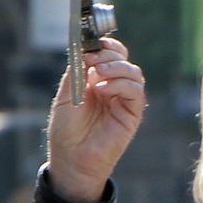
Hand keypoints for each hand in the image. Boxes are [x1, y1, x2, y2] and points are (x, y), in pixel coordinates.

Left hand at [46, 36, 145, 202]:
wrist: (71, 159)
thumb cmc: (66, 130)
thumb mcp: (66, 94)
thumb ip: (76, 71)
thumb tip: (87, 50)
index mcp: (96, 79)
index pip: (109, 52)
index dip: (103, 44)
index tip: (90, 43)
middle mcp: (112, 86)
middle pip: (122, 58)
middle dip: (107, 54)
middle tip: (91, 60)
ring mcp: (123, 100)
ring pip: (132, 72)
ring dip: (115, 67)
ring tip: (97, 75)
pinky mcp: (132, 114)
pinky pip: (136, 91)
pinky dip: (121, 84)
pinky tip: (103, 89)